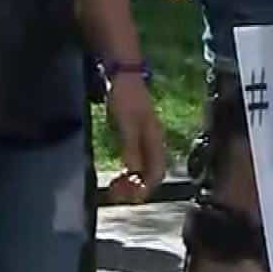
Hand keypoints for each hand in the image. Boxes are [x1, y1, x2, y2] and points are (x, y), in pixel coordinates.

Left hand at [104, 73, 166, 203]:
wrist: (123, 75)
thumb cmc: (126, 98)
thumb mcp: (127, 124)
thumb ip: (131, 148)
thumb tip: (134, 173)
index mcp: (155, 140)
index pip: (156, 174)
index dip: (144, 189)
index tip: (127, 196)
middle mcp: (153, 142)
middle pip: (151, 174)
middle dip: (136, 188)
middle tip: (117, 193)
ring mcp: (145, 139)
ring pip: (143, 169)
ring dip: (132, 181)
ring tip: (116, 186)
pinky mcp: (136, 135)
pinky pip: (136, 161)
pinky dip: (128, 171)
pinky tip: (118, 172)